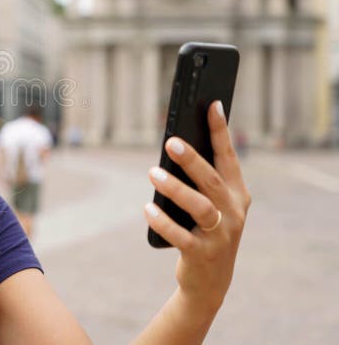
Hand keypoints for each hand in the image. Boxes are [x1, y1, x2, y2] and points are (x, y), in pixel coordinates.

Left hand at [144, 100, 251, 309]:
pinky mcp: (202, 253)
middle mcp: (233, 212)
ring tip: (152, 174)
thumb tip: (173, 148)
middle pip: (212, 180)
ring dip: (175, 188)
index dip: (220, 131)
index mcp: (237, 194)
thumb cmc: (205, 229)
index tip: (212, 105)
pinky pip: (180, 235)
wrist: (210, 280)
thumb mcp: (209, 204)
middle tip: (171, 142)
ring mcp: (221, 234)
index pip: (228, 157)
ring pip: (200, 206)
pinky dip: (163, 221)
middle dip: (192, 160)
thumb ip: (199, 180)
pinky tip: (147, 209)